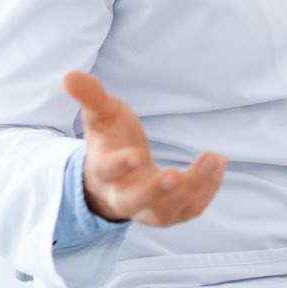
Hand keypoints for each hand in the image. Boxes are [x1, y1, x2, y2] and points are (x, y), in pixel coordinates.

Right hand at [64, 71, 225, 225]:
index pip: (108, 171)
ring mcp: (146, 209)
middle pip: (134, 202)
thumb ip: (90, 96)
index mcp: (102, 171)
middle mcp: (122, 196)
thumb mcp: (100, 116)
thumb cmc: (109, 141)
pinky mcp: (170, 213)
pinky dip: (206, 191)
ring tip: (213, 159)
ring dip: (191, 188)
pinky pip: (189, 210)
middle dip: (154, 191)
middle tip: (175, 175)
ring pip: (166, 211)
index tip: (138, 154)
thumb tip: (68, 75)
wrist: (114, 181)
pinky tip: (218, 165)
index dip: (121, 165)